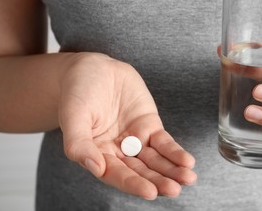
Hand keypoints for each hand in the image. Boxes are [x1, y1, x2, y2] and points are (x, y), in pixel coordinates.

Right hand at [58, 53, 195, 199]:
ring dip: (172, 170)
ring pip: (155, 160)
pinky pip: (164, 142)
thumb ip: (79, 144)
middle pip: (140, 171)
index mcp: (96, 155)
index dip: (133, 184)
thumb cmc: (77, 92)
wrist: (95, 68)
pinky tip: (187, 161)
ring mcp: (135, 139)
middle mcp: (117, 152)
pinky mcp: (149, 126)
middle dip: (158, 181)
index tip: (150, 192)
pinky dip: (175, 152)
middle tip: (174, 190)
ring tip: (188, 178)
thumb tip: (96, 168)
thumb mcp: (73, 116)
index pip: (116, 175)